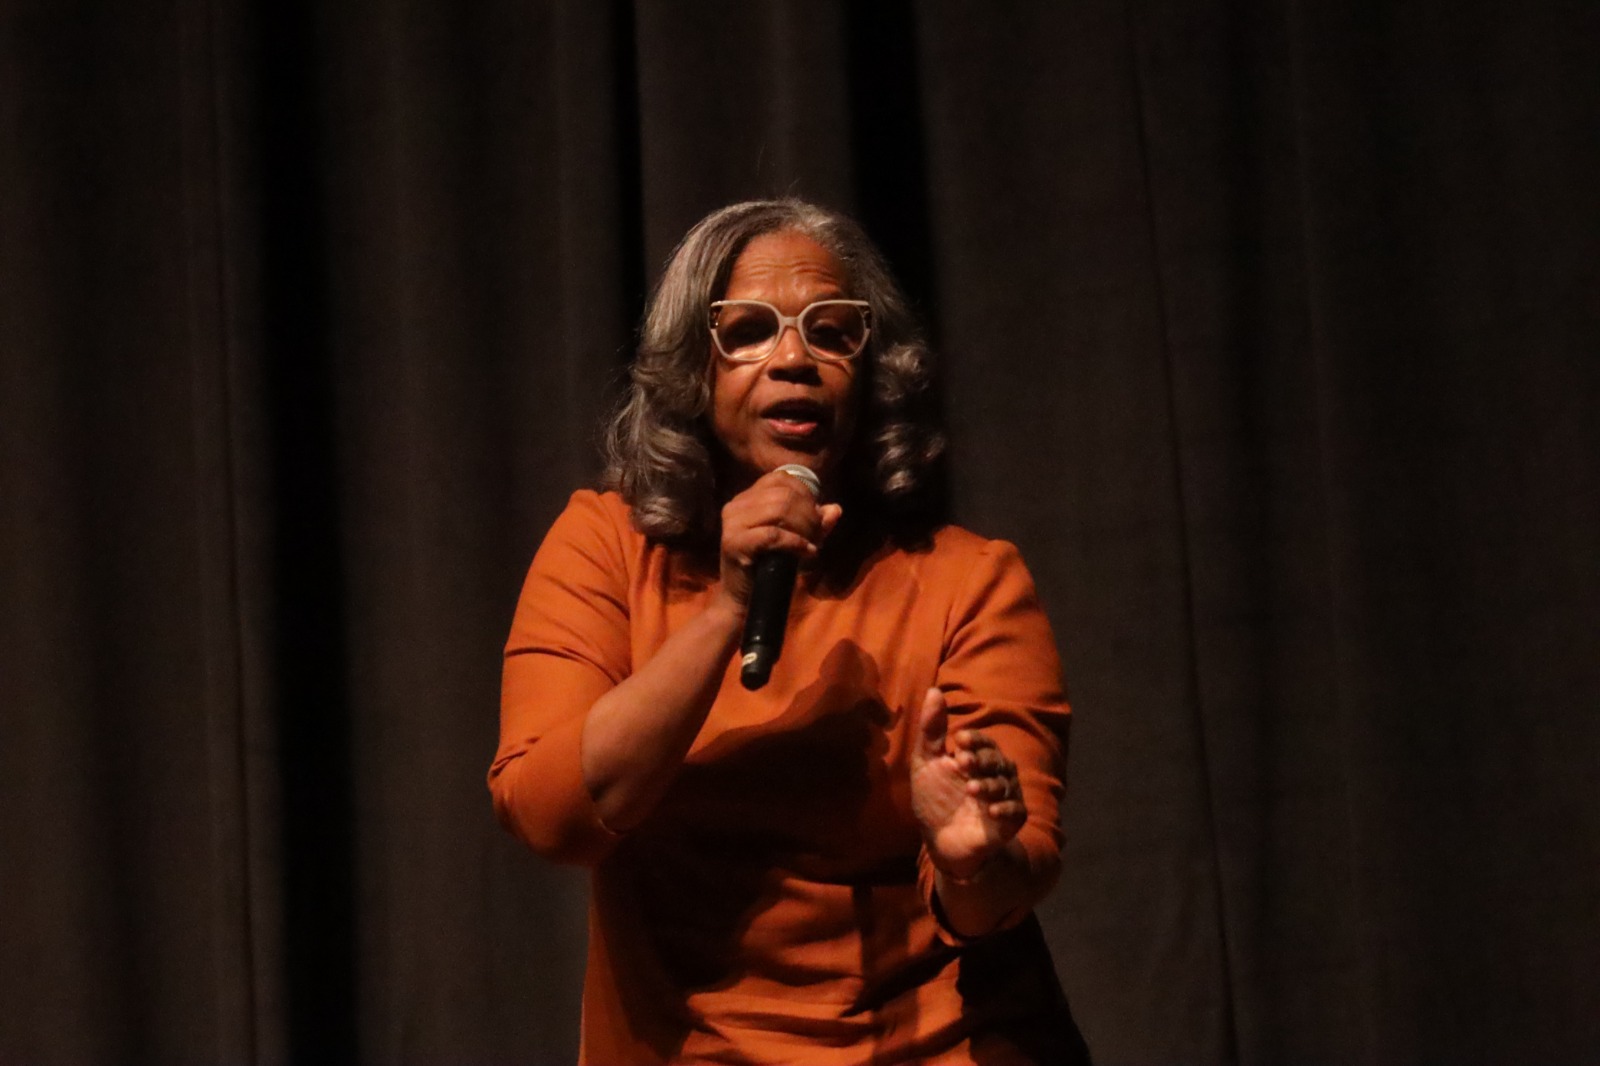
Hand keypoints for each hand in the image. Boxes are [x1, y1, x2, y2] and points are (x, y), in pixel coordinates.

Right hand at [717, 467, 841, 608]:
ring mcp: (732, 523)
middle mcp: (736, 505)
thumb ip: (815, 524)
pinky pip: (772, 534)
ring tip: (810, 544)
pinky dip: (795, 542)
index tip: (816, 517)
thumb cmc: (768, 568)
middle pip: (784, 495)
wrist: (743, 600)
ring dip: (803, 527)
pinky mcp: (733, 542)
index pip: (781, 479)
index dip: (806, 494)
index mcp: (747, 498)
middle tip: (816, 535)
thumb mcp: (796, 541)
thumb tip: (835, 509)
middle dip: (808, 514)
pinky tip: (806, 552)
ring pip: (779, 510)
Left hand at [910, 687, 1026, 881]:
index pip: (982, 741)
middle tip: (963, 762)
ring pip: (1005, 784)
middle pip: (997, 760)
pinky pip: (1015, 811)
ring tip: (971, 788)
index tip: (958, 739)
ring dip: (989, 784)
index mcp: (977, 758)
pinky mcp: (1010, 822)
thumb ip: (930, 730)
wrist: (941, 842)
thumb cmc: (935, 798)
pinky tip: (990, 811)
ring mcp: (1004, 798)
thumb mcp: (926, 763)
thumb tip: (933, 690)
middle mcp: (995, 774)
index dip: (974, 739)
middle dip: (981, 759)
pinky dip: (1005, 810)